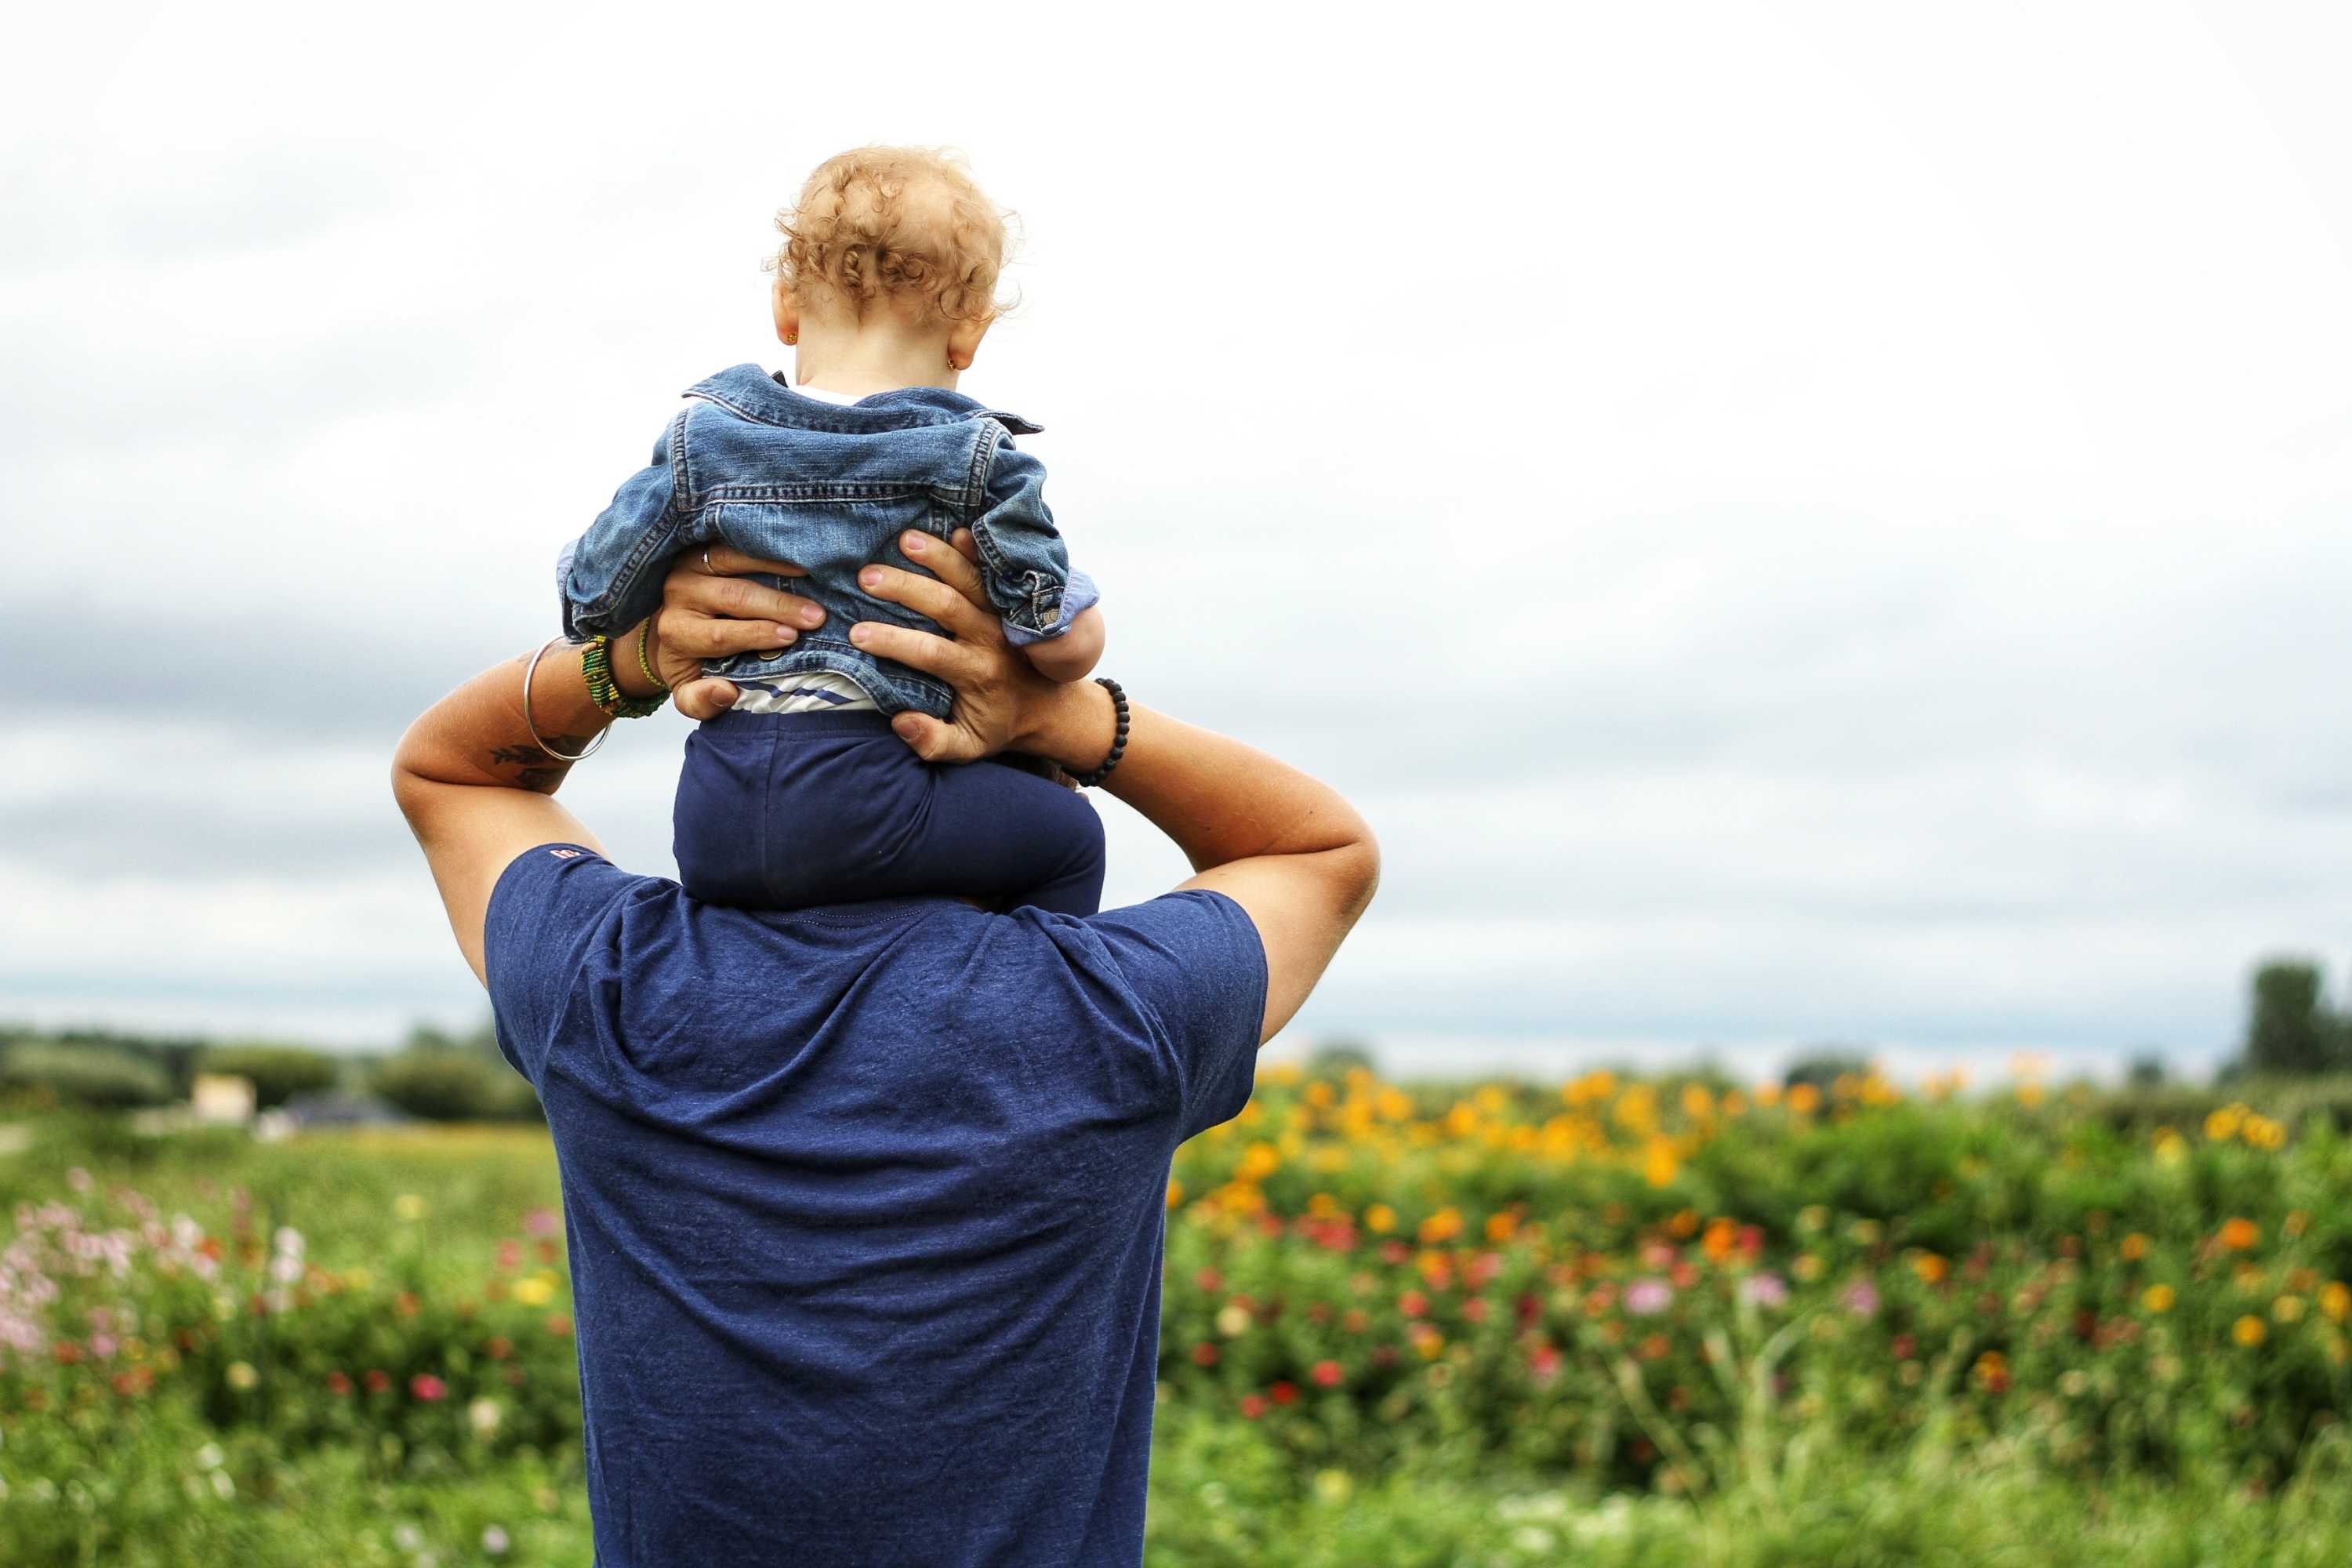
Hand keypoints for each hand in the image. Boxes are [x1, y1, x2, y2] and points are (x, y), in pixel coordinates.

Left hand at [640, 547, 824, 719]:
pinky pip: (736, 541)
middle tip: (815, 615)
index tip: (792, 637)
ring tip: (811, 574)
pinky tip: (796, 551)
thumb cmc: (690, 661)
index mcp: (677, 632)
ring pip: (733, 560)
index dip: (756, 635)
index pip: (718, 635)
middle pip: (732, 596)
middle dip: (777, 605)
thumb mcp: (688, 692)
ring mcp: (690, 564)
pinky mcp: (703, 545)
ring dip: (776, 567)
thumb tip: (726, 692)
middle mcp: (678, 594)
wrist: (669, 624)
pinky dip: (766, 545)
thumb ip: (701, 701)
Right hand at [851, 530, 1109, 766]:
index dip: (893, 642)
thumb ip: (933, 741)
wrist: (1048, 708)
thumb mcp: (967, 747)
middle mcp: (990, 639)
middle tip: (866, 576)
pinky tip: (957, 530)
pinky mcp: (1010, 601)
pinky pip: (996, 572)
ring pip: (971, 580)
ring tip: (905, 539)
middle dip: (906, 589)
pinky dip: (978, 551)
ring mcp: (1002, 615)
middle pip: (947, 606)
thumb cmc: (996, 725)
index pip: (930, 653)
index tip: (857, 633)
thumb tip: (900, 721)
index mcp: (976, 674)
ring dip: (939, 557)